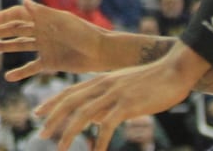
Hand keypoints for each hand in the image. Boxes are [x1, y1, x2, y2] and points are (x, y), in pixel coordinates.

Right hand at [0, 0, 108, 80]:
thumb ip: (42, 13)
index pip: (18, 15)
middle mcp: (42, 31)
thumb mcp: (62, 21)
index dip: (3, 17)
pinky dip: (20, 72)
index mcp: (44, 18)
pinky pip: (32, 68)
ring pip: (19, 47)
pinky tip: (8, 77)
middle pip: (15, 30)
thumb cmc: (84, 32)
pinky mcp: (51, 63)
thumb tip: (23, 1)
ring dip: (3, 47)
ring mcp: (45, 47)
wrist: (102, 52)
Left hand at [35, 50, 203, 150]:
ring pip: (83, 114)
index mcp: (100, 80)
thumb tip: (92, 120)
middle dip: (53, 118)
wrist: (174, 70)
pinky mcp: (127, 104)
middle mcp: (102, 85)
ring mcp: (114, 94)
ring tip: (60, 148)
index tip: (37, 113)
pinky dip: (99, 140)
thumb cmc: (151, 81)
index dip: (52, 102)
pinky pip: (107, 125)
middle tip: (41, 134)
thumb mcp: (122, 89)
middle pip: (70, 102)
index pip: (69, 91)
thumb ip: (105, 102)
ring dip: (69, 132)